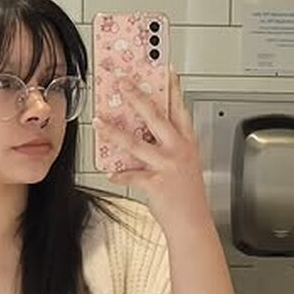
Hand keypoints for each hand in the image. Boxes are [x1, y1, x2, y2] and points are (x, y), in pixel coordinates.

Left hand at [95, 67, 209, 230]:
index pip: (180, 109)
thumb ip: (169, 146)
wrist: (193, 223)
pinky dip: (119, 174)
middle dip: (137, 97)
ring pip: (136, 143)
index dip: (173, 88)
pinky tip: (110, 172)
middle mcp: (179, 150)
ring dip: (114, 132)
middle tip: (123, 83)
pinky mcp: (156, 183)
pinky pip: (132, 175)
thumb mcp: (185, 163)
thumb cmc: (188, 195)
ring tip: (99, 122)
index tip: (165, 70)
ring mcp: (167, 166)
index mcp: (187, 143)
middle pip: (156, 117)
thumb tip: (145, 132)